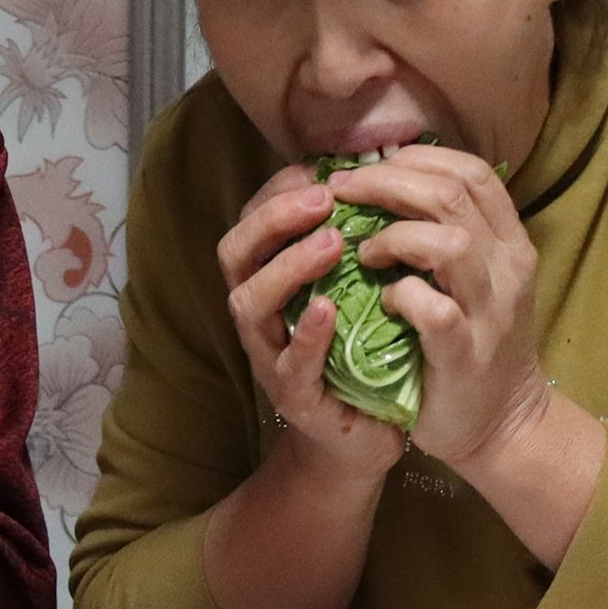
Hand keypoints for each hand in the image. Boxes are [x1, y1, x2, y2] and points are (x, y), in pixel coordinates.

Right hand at [215, 166, 402, 488]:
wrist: (362, 439)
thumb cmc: (358, 354)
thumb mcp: (351, 290)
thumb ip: (348, 245)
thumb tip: (372, 178)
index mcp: (269, 282)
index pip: (252, 222)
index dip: (277, 191)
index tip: (320, 169)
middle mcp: (259, 315)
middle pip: (235, 254)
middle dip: (273, 219)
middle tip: (322, 197)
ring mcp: (270, 357)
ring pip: (250, 303)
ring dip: (288, 267)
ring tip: (331, 243)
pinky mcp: (295, 398)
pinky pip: (288, 364)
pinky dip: (304, 336)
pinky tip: (326, 310)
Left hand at [328, 146, 555, 470]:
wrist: (503, 424)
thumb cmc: (475, 344)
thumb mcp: (475, 279)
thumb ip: (446, 234)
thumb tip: (388, 183)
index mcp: (510, 243)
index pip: (472, 172)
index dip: (416, 160)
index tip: (370, 168)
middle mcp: (509, 268)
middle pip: (452, 195)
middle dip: (387, 184)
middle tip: (342, 194)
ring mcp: (491, 311)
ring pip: (450, 243)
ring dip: (394, 237)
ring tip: (363, 252)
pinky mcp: (466, 355)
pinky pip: (433, 309)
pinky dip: (400, 296)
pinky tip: (383, 301)